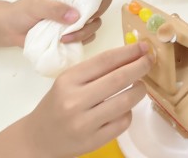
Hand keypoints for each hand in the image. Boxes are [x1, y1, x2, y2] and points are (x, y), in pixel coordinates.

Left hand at [0, 0, 112, 47]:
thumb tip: (77, 17)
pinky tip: (66, 42)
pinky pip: (87, 37)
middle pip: (101, 6)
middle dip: (93, 17)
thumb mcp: (37, 6)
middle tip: (80, 24)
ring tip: (65, 38)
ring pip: (95, 23)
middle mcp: (77, 1)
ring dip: (85, 32)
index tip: (91, 7)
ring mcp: (75, 18)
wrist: (8, 29)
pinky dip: (81, 41)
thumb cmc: (21, 11)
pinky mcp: (72, 33)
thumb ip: (55, 9)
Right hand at [20, 42, 151, 157]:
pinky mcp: (93, 141)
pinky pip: (123, 122)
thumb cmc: (58, 103)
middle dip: (140, 67)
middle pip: (118, 79)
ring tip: (140, 86)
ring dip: (140, 90)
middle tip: (150, 61)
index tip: (144, 47)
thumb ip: (97, 69)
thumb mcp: (70, 81)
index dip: (129, 52)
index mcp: (68, 80)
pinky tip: (124, 108)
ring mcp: (84, 124)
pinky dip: (129, 112)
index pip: (105, 61)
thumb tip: (134, 55)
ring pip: (125, 102)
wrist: (37, 138)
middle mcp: (74, 101)